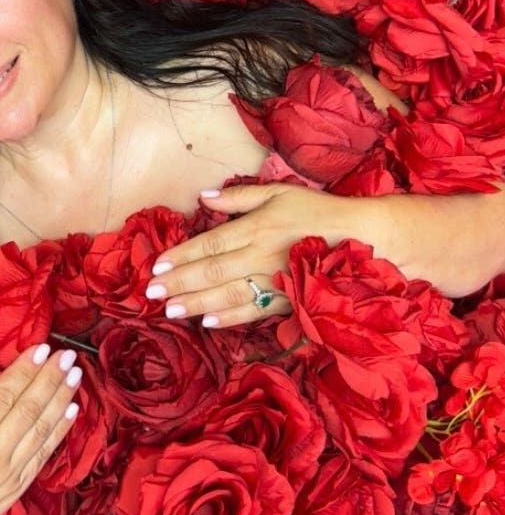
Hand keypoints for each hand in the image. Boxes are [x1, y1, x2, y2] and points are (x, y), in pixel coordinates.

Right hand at [0, 342, 82, 514]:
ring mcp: (8, 473)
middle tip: (66, 354)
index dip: (24, 370)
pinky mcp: (18, 487)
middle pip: (27, 409)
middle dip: (49, 378)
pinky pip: (45, 453)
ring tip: (75, 374)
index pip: (2, 395)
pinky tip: (72, 409)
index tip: (41, 348)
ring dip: (61, 399)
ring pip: (41, 429)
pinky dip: (60, 430)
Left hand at [145, 183, 355, 327]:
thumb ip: (240, 195)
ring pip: (228, 295)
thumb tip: (203, 196)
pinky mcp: (288, 300)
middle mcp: (262, 255)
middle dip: (179, 282)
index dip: (182, 255)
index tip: (157, 264)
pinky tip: (207, 322)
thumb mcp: (280, 192)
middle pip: (212, 272)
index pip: (210, 244)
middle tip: (152, 292)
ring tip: (171, 309)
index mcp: (257, 227)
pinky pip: (253, 311)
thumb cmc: (318, 211)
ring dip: (197, 303)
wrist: (361, 238)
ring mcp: (275, 281)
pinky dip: (229, 319)